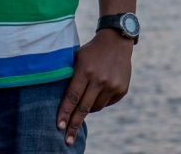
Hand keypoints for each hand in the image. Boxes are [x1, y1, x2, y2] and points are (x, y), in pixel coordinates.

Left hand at [57, 29, 133, 144]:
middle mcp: (100, 79)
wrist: (116, 40)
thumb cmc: (91, 51)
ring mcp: (112, 85)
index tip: (59, 127)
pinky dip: (100, 102)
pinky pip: (107, 103)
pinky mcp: (122, 89)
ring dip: (88, 109)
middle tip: (67, 140)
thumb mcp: (77, 58)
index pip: (72, 97)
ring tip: (86, 98)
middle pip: (83, 108)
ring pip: (96, 108)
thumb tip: (61, 102)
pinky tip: (99, 90)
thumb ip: (70, 77)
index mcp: (85, 71)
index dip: (65, 113)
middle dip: (74, 125)